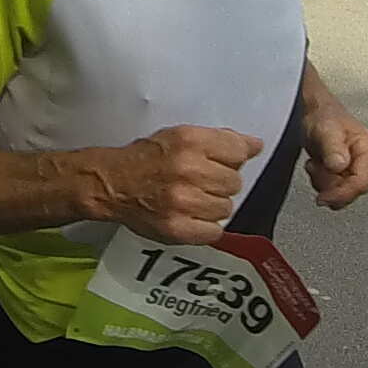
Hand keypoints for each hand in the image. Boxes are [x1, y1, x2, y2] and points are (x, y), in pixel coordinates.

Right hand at [107, 124, 261, 242]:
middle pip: (234, 182)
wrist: (111, 184)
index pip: (239, 151)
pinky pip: (214, 231)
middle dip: (220, 183)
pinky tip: (190, 216)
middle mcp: (188, 169)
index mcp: (190, 141)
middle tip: (199, 182)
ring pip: (226, 208)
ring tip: (192, 199)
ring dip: (213, 206)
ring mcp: (183, 201)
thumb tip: (255, 145)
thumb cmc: (146, 159)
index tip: (220, 162)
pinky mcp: (178, 228)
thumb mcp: (181, 136)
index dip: (232, 159)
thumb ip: (220, 140)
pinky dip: (205, 227)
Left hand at [303, 101, 367, 209]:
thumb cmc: (326, 119)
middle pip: (353, 191)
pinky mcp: (352, 178)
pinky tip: (320, 169)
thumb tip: (340, 166)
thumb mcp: (326, 131)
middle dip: (330, 184)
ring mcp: (363, 171)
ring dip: (325, 183)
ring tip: (318, 163)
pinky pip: (338, 194)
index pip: (362, 182)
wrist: (318, 117)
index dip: (342, 193)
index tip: (324, 197)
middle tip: (317, 166)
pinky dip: (324, 185)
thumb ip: (333, 148)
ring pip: (344, 195)